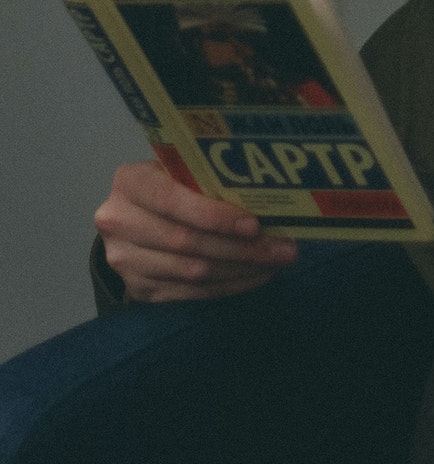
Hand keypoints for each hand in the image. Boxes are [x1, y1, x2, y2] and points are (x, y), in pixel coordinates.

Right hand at [94, 159, 296, 301]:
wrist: (134, 218)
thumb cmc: (171, 185)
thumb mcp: (180, 171)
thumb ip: (209, 179)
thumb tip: (268, 195)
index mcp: (130, 182)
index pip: (173, 201)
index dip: (215, 216)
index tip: (254, 225)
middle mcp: (118, 221)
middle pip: (187, 241)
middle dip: (242, 248)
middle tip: (284, 250)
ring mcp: (124, 260)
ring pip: (192, 271)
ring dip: (241, 270)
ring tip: (276, 263)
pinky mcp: (138, 289)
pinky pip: (190, 293)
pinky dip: (228, 286)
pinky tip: (254, 276)